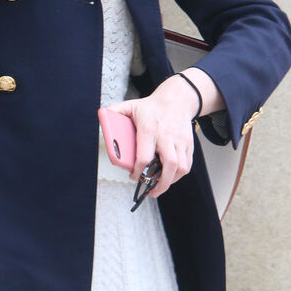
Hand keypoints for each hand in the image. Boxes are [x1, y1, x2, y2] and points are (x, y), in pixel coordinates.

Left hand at [105, 86, 196, 200]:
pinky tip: (169, 177)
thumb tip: (102, 115)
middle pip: (169, 164)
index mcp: (149, 129)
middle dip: (161, 183)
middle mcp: (167, 136)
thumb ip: (115, 112)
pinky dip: (179, 175)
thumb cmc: (152, 106)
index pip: (145, 156)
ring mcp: (180, 141)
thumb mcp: (131, 105)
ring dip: (170, 181)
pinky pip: (187, 165)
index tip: (134, 176)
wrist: (178, 99)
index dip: (139, 171)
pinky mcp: (189, 144)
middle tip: (151, 191)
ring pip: (180, 167)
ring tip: (160, 187)